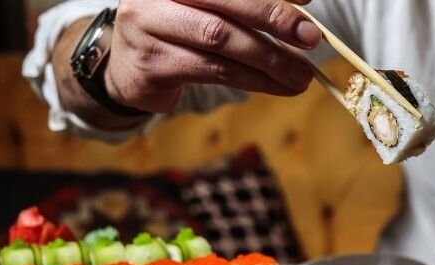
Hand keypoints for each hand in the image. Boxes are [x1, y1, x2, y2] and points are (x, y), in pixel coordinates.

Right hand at [104, 0, 321, 111]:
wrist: (124, 68)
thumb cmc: (178, 31)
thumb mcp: (207, 8)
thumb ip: (244, 5)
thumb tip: (302, 5)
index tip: (308, 0)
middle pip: (225, 2)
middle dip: (274, 19)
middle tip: (311, 39)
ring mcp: (148, 25)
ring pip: (221, 41)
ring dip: (269, 60)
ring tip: (301, 76)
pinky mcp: (152, 63)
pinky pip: (213, 71)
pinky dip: (253, 80)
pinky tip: (277, 86)